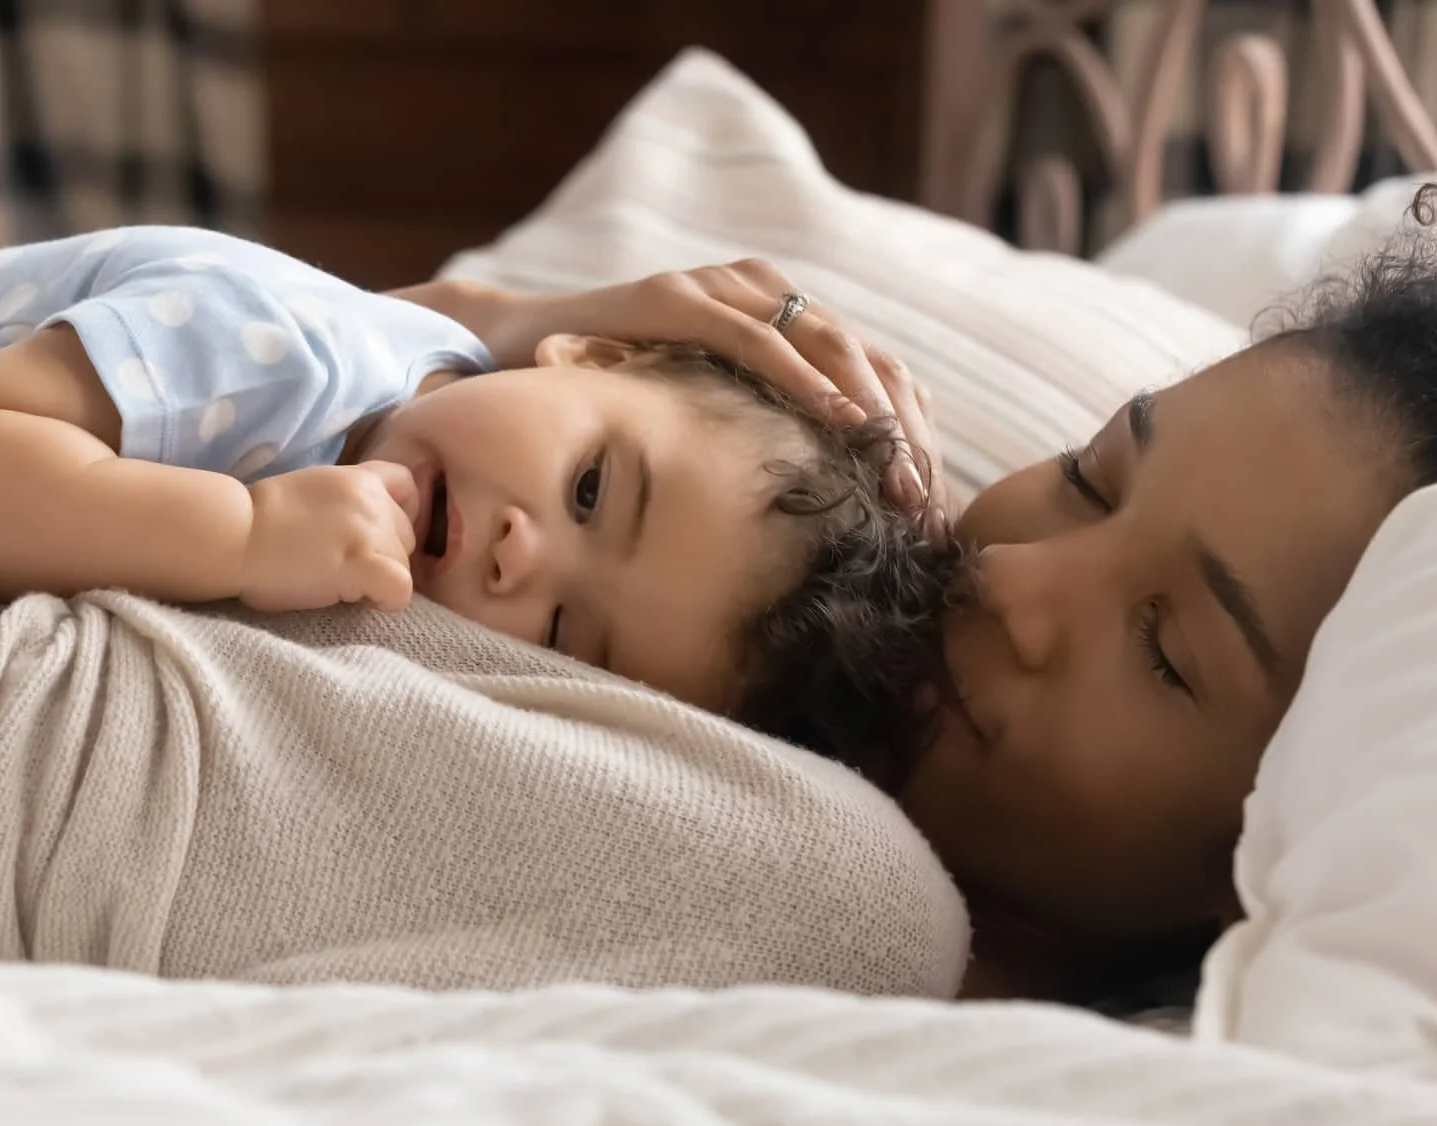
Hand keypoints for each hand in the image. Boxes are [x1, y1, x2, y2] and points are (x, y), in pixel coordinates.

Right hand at [239, 462, 418, 612]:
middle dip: (384, 556)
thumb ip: (345, 504)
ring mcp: (369, 530)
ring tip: (340, 584)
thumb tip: (358, 532)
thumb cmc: (258, 520)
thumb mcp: (313, 492)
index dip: (400, 517)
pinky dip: (386, 600)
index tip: (375, 536)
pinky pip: (401, 588)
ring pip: (406, 566)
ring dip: (379, 580)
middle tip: (344, 568)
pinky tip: (357, 600)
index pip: (409, 488)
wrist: (233, 533)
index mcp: (359, 478)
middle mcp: (372, 499)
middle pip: (408, 537)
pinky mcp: (362, 563)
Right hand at [475, 261, 949, 535]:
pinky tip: (837, 420)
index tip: (931, 507)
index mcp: (780, 322)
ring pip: (828, 343)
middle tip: (925, 503)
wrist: (506, 356)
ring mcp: (722, 289)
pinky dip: (802, 378)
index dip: (911, 437)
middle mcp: (761, 294)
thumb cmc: (605, 403)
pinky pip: (756, 337)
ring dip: (870, 411)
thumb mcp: (701, 427)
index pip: (873, 374)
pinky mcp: (677, 297)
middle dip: (905, 434)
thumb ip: (756, 446)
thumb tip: (823, 524)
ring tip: (897, 471)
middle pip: (868, 360)